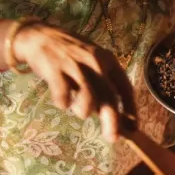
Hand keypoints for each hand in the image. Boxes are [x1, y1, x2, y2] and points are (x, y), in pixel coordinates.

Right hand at [12, 22, 136, 142]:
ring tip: (78, 110)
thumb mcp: (93, 62)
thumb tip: (113, 115)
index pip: (126, 88)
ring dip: (84, 111)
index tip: (134, 127)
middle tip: (112, 138)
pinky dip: (63, 103)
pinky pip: (63, 95)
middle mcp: (96, 62)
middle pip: (109, 98)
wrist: (40, 36)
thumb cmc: (70, 54)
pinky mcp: (56, 70)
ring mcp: (76, 66)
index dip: (131, 109)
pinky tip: (62, 100)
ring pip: (88, 99)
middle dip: (113, 122)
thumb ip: (103, 84)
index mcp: (109, 60)